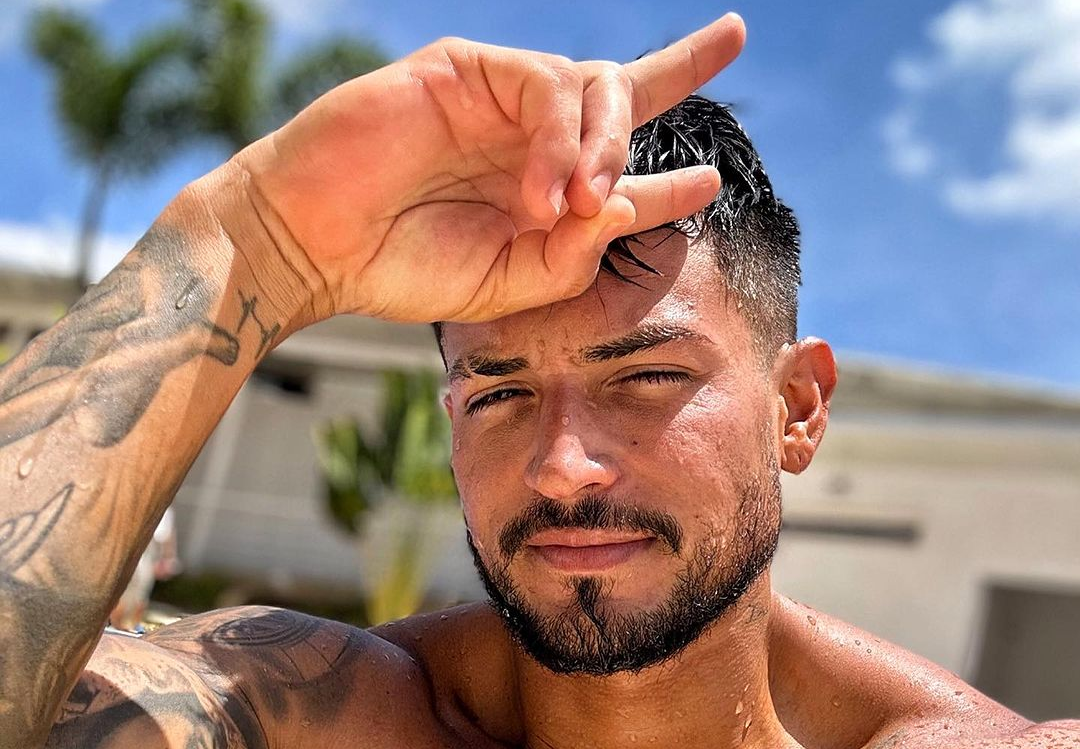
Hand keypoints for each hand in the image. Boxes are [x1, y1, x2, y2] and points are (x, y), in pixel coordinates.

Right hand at [232, 15, 744, 323]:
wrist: (316, 245)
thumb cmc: (402, 269)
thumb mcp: (506, 286)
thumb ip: (571, 260)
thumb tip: (629, 209)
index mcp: (539, 195)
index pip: (619, 170)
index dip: (670, 177)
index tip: (710, 182)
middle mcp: (528, 141)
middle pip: (622, 87)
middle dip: (680, 83)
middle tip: (694, 185)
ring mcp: (498, 102)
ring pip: (595, 86)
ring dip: (608, 150)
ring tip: (583, 207)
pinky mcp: (466, 71)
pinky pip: (546, 86)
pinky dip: (561, 143)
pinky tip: (546, 194)